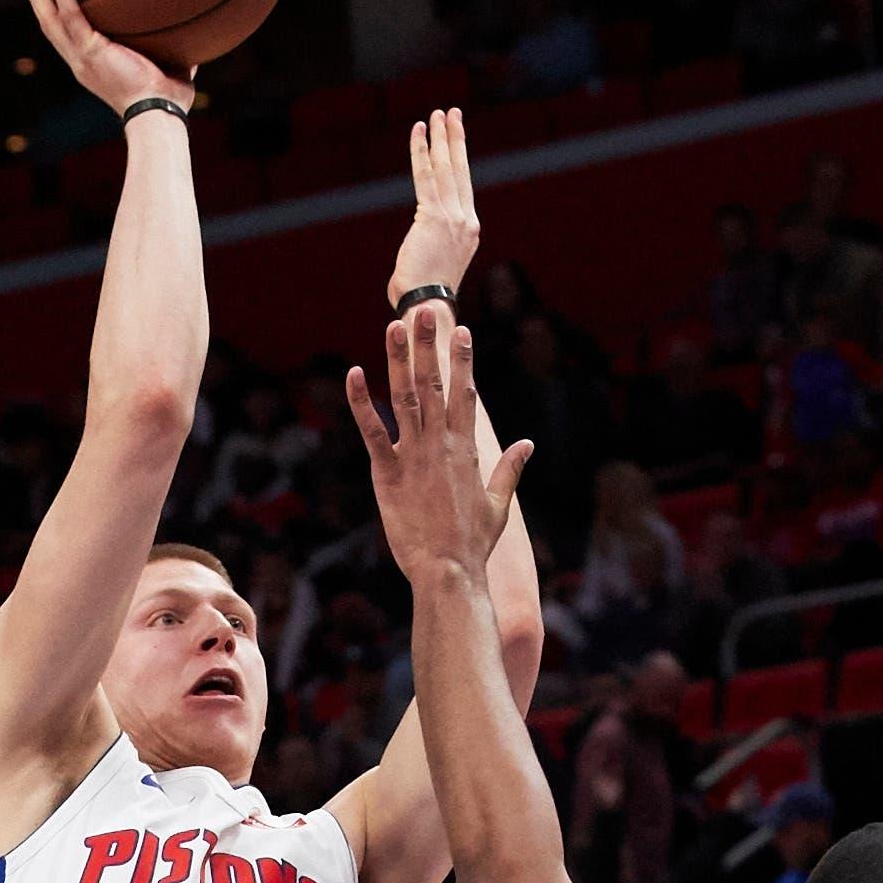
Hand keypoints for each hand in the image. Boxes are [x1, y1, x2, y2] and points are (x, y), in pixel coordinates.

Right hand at [23, 0, 195, 119]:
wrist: (160, 114)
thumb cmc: (167, 102)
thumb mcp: (169, 67)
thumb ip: (171, 48)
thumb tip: (190, 31)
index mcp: (92, 65)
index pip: (67, 34)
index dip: (57, 11)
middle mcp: (81, 61)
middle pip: (48, 22)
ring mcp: (81, 57)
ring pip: (49, 17)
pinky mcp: (89, 52)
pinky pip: (70, 15)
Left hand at [348, 311, 530, 586]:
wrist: (448, 571)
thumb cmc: (474, 543)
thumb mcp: (499, 504)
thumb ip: (510, 469)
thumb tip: (527, 445)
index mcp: (467, 450)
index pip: (465, 394)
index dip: (462, 361)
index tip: (461, 332)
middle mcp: (441, 444)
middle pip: (434, 385)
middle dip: (430, 346)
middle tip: (424, 312)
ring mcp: (413, 456)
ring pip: (405, 397)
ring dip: (398, 360)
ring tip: (394, 327)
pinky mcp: (388, 473)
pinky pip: (373, 430)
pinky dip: (362, 402)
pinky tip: (355, 374)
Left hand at [388, 110, 479, 310]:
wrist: (426, 305)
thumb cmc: (422, 294)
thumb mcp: (431, 265)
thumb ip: (427, 247)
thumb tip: (417, 251)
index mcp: (469, 230)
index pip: (463, 187)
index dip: (459, 159)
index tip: (455, 137)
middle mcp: (466, 220)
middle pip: (460, 171)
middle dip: (456, 139)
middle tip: (452, 114)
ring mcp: (452, 217)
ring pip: (446, 167)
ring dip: (441, 137)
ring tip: (437, 114)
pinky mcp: (433, 215)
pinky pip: (426, 175)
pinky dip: (422, 150)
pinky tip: (420, 130)